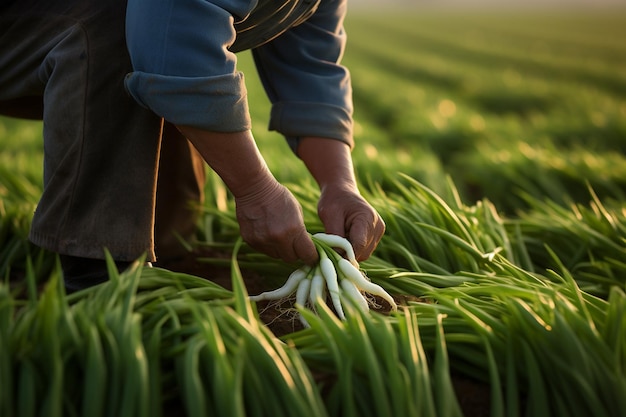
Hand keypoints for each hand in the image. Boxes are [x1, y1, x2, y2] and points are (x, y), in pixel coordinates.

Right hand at [176, 126, 317, 263]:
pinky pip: (264, 250)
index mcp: (294, 230)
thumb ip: (301, 231)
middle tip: (293, 244)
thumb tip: (303, 247)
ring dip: (280, 249)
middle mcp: (278, 239)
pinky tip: (266, 231)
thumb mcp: (297, 212)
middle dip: (294, 253)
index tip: (311, 256)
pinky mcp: (250, 241)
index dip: (310, 257)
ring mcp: (263, 241)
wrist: (254, 189)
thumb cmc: (279, 197)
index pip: (306, 254)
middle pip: (290, 259)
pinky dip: (267, 245)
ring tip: (278, 234)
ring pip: (276, 256)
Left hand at [318, 183, 384, 260]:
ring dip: (350, 252)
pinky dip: (354, 249)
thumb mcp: (328, 215)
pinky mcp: (377, 236)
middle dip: (346, 253)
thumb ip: (334, 236)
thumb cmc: (333, 201)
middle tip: (332, 244)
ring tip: (340, 238)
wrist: (342, 191)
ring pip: (364, 254)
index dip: (345, 254)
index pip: (359, 245)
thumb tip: (338, 257)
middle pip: (362, 252)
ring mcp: (379, 232)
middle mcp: (377, 226)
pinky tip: (346, 238)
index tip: (331, 256)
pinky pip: (364, 251)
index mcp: (367, 218)